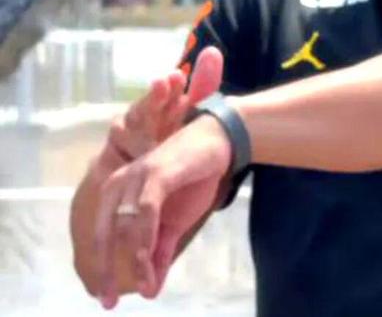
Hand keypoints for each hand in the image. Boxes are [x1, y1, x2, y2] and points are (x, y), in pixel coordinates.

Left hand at [94, 114, 232, 306]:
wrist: (218, 143)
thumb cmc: (192, 178)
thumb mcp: (175, 222)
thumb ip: (160, 251)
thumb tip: (151, 291)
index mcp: (118, 192)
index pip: (102, 234)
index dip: (102, 267)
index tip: (105, 300)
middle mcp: (120, 183)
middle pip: (105, 232)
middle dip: (106, 268)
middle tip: (109, 302)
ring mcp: (137, 176)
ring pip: (126, 225)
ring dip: (134, 259)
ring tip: (144, 286)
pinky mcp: (157, 172)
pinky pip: (146, 210)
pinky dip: (145, 238)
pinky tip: (149, 260)